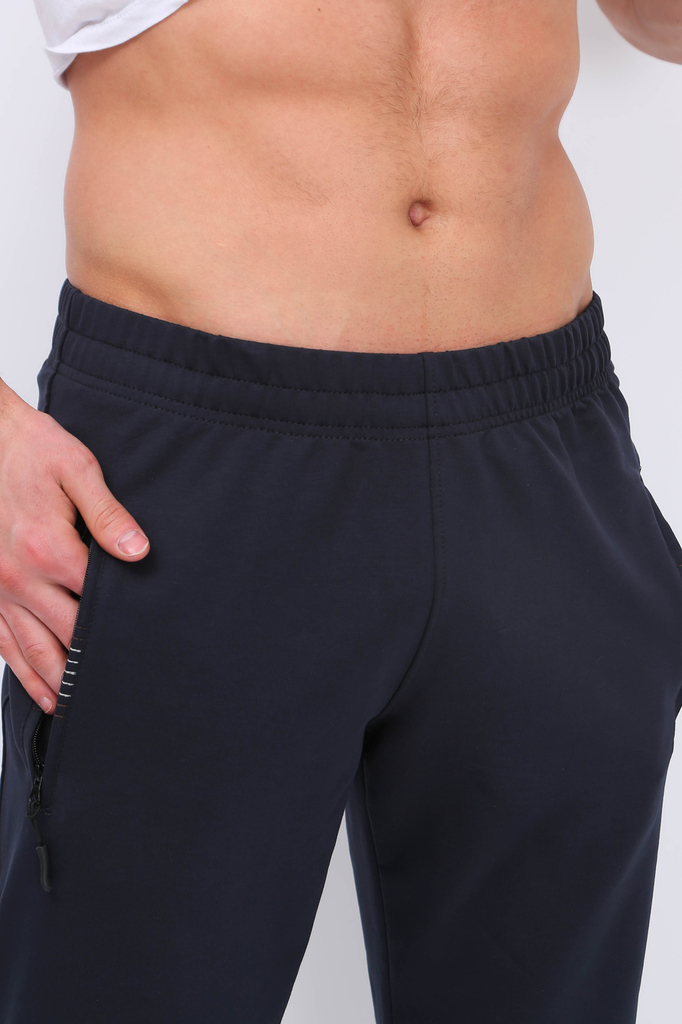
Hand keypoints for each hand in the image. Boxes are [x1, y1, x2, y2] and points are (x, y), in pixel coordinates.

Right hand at [0, 380, 149, 712]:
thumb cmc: (28, 448)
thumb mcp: (76, 469)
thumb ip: (109, 515)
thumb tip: (139, 552)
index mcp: (50, 549)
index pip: (97, 602)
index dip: (124, 625)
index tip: (147, 647)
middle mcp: (19, 577)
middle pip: (66, 635)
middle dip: (93, 665)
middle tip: (125, 691)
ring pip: (30, 649)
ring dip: (55, 681)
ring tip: (78, 710)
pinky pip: (1, 639)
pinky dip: (20, 669)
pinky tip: (38, 687)